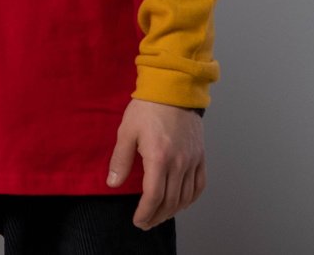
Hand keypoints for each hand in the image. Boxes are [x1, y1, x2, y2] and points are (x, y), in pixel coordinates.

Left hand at [107, 98, 206, 229]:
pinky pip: (199, 185)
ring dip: (173, 211)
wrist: (173, 90)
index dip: (145, 212)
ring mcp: (192, 161)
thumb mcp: (126, 132)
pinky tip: (182, 203)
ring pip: (186, 196)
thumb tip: (112, 183)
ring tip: (160, 216)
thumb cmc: (147, 109)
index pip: (153, 196)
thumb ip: (120, 160)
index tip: (138, 220)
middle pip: (170, 200)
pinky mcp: (201, 156)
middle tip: (146, 223)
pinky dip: (191, 199)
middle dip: (157, 216)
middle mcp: (179, 163)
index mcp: (159, 158)